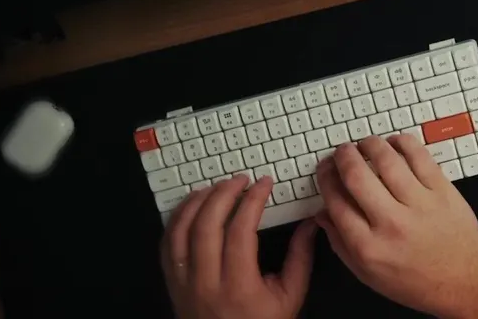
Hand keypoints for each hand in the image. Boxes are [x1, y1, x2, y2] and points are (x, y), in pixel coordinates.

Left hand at [161, 175, 316, 318]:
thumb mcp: (291, 296)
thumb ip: (301, 257)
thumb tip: (310, 222)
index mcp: (238, 287)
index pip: (239, 231)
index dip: (251, 201)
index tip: (263, 184)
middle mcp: (205, 283)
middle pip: (206, 225)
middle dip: (223, 194)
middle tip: (239, 179)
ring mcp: (183, 284)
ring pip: (180, 231)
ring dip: (197, 202)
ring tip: (215, 187)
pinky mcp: (172, 284)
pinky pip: (167, 245)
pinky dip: (177, 220)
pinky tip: (192, 206)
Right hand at [315, 135, 477, 317]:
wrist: (463, 282)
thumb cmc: (417, 280)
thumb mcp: (368, 275)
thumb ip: (341, 244)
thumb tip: (323, 213)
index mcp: (369, 247)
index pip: (336, 202)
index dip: (326, 179)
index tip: (325, 169)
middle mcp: (392, 223)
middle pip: (357, 176)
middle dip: (343, 157)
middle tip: (342, 151)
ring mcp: (420, 204)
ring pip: (388, 161)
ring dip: (371, 145)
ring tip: (365, 143)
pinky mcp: (443, 191)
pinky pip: (420, 157)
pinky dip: (404, 143)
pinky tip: (395, 143)